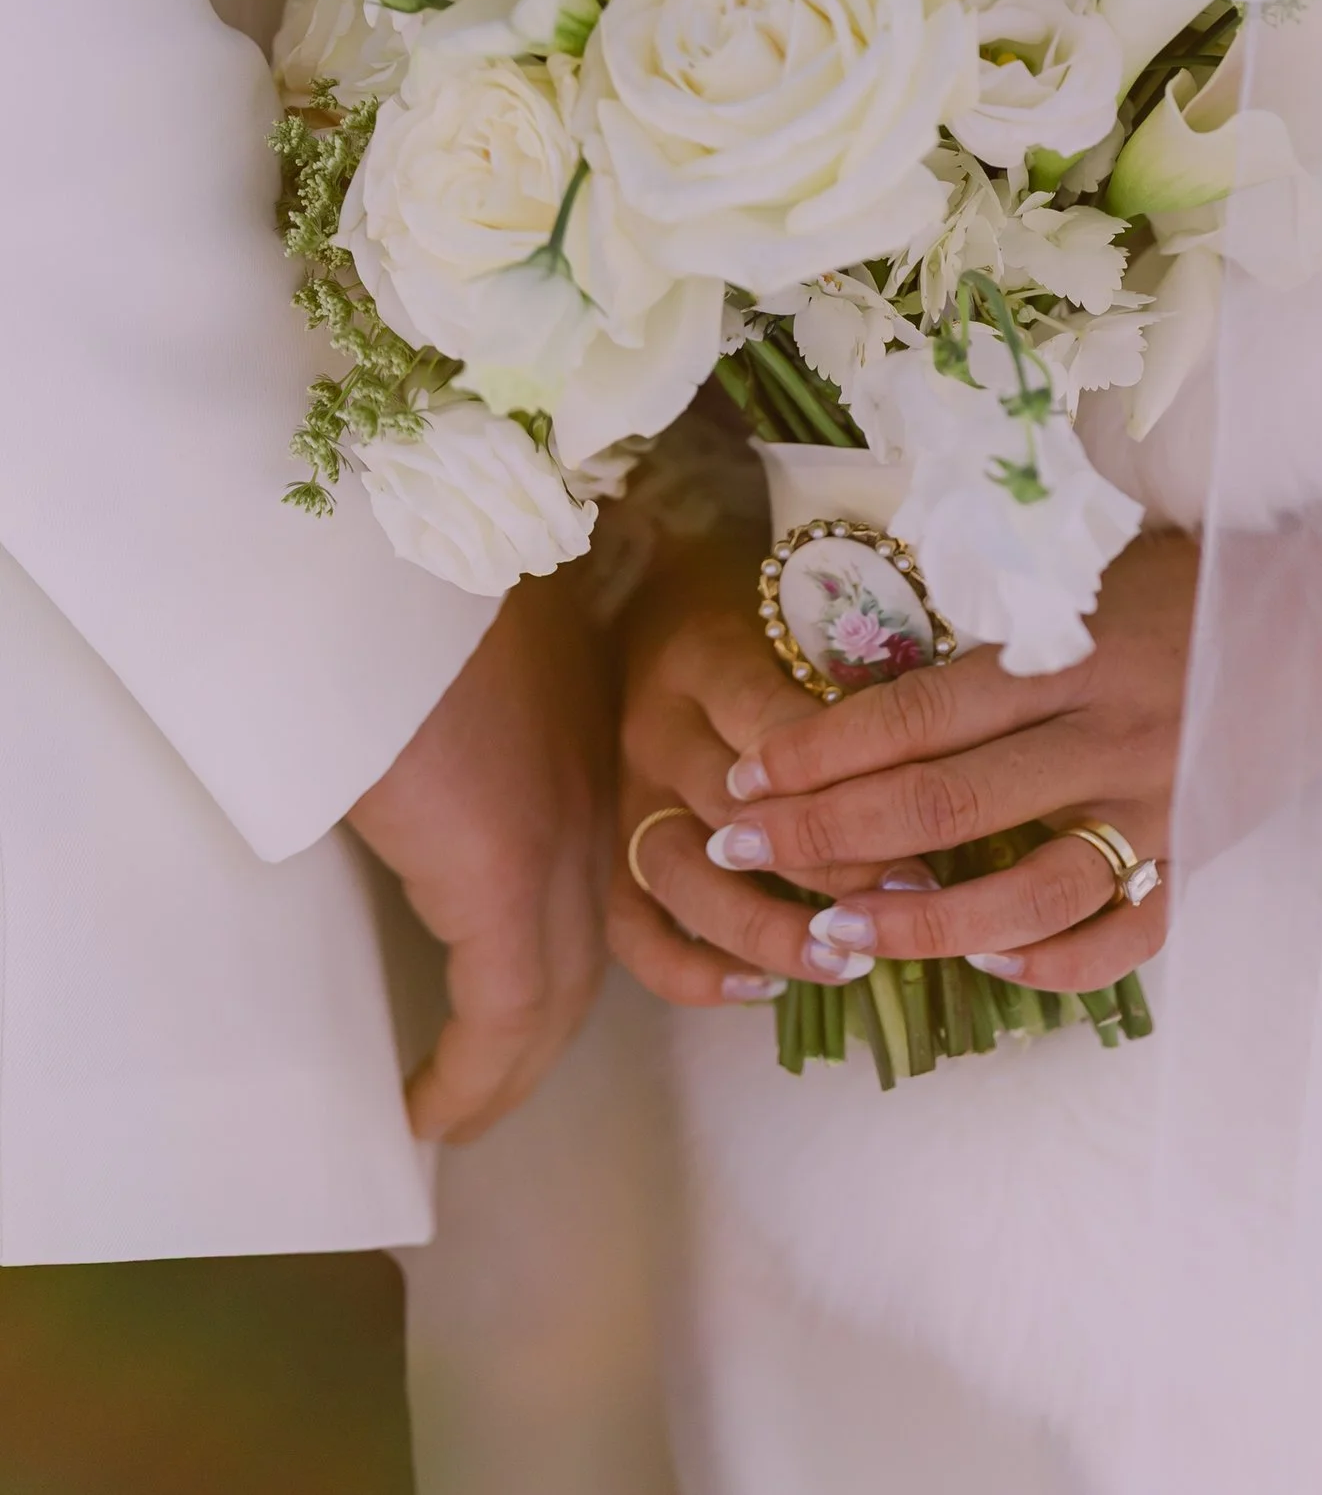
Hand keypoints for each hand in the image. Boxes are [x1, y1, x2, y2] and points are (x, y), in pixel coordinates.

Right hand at [346, 574, 610, 1143]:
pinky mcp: (505, 872)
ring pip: (556, 989)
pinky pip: (504, 1009)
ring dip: (513, 1063)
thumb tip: (428, 742)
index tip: (529, 1008)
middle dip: (546, 1029)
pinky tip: (432, 1112)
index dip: (571, 944)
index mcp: (582, 733)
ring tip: (460, 1113)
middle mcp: (588, 790)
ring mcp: (557, 831)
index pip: (600, 872)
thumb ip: (472, 701)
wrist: (388, 540)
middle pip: (589, 945)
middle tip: (493, 1091)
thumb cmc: (406, 575)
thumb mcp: (458, 642)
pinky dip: (477, 1072)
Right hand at [608, 534, 899, 1010]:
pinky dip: (690, 971)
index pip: (776, 728)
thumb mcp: (803, 612)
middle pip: (734, 813)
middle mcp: (655, 729)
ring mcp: (624, 795)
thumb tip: (965, 746)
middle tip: (913, 902)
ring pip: (680, 879)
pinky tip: (761, 991)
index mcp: (705, 658)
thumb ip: (860, 671)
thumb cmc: (758, 610)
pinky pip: (633, 929)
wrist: (647, 597)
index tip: (937, 829)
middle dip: (826, 867)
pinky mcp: (607, 849)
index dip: (851, 782)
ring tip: (844, 961)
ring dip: (763, 930)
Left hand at [610, 529, 1197, 1008]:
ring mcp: (1156, 804)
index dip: (818, 748)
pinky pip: (1123, 936)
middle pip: (940, 802)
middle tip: (738, 850)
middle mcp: (1105, 733)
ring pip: (1021, 892)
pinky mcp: (1198, 853)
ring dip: (916, 920)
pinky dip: (1052, 961)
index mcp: (1069, 650)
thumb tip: (870, 667)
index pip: (916, 710)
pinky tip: (986, 963)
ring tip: (832, 932)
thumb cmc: (1194, 574)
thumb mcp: (1089, 568)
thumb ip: (999, 620)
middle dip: (823, 831)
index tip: (744, 774)